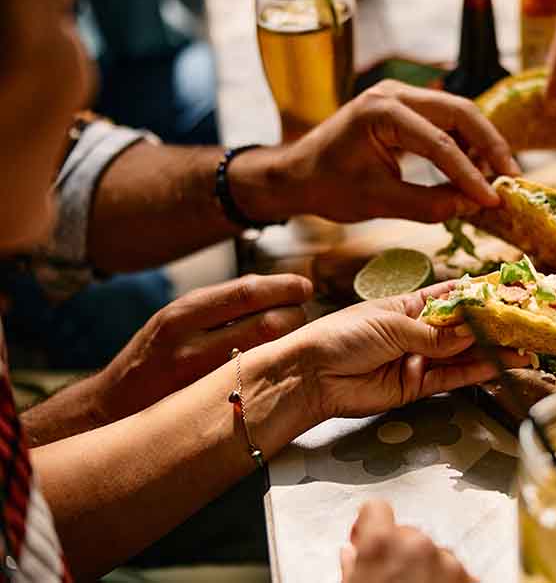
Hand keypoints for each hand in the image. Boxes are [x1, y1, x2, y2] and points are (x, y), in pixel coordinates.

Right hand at [98, 274, 311, 421]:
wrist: (111, 409)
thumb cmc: (153, 357)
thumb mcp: (176, 319)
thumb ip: (220, 304)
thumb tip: (275, 287)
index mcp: (182, 313)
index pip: (247, 292)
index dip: (284, 287)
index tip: (304, 286)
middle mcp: (190, 344)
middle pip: (268, 324)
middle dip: (295, 316)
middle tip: (302, 315)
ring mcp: (201, 379)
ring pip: (268, 354)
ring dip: (291, 343)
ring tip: (294, 339)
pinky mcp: (210, 407)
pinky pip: (257, 381)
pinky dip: (276, 368)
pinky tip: (280, 366)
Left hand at [265, 81, 519, 223]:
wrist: (297, 174)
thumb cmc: (328, 187)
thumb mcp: (378, 203)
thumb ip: (428, 205)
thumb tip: (472, 205)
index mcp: (380, 112)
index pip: (439, 143)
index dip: (470, 174)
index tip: (493, 198)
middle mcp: (393, 93)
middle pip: (460, 112)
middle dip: (490, 144)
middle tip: (511, 176)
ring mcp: (400, 95)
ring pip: (457, 113)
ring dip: (480, 143)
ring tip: (494, 177)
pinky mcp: (405, 107)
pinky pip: (445, 120)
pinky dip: (463, 143)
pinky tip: (473, 170)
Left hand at [291, 282, 526, 419]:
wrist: (312, 375)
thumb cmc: (342, 336)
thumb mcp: (392, 326)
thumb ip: (435, 334)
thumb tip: (471, 332)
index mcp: (407, 306)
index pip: (450, 297)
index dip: (478, 293)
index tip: (507, 288)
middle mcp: (417, 332)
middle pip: (462, 328)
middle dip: (492, 325)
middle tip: (524, 322)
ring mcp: (418, 359)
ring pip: (463, 355)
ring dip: (492, 351)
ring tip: (523, 348)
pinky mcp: (416, 386)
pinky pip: (452, 377)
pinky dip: (475, 372)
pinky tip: (498, 365)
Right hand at [341, 501, 474, 582]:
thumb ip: (353, 564)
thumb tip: (351, 554)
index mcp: (383, 543)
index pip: (375, 507)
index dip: (368, 522)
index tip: (366, 534)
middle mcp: (419, 545)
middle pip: (408, 532)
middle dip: (400, 550)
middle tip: (390, 576)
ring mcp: (449, 562)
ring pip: (434, 552)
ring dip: (425, 565)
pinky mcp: (471, 578)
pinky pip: (455, 570)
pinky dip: (446, 579)